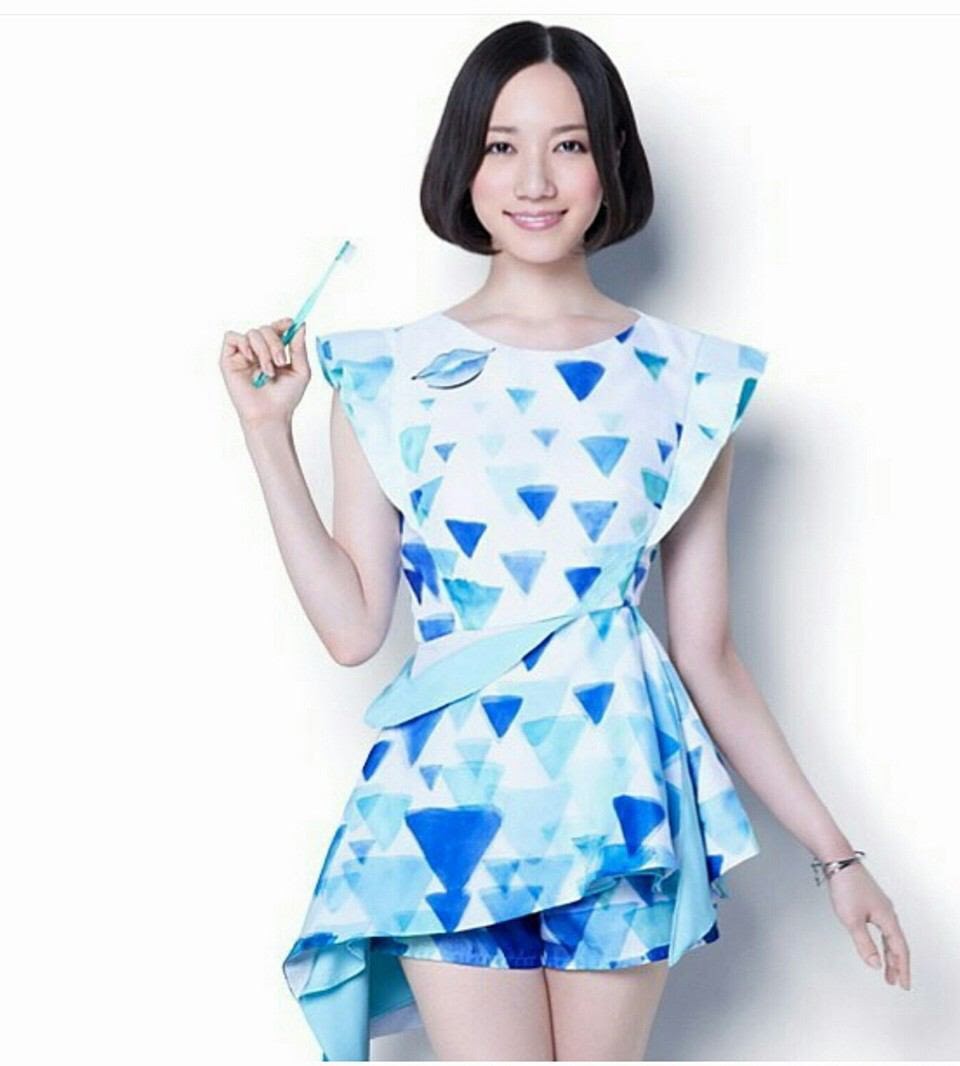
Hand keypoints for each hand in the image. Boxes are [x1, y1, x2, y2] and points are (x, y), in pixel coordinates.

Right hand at [220, 317, 309, 425]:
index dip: (282, 323)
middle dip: (275, 342)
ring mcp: (243, 355)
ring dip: (263, 350)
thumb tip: (301, 325)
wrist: (270, 415)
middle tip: (280, 362)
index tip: (290, 324)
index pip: (276, 328)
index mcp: (275, 351)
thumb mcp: (301, 371)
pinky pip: (232, 337)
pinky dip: (244, 344)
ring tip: (268, 371)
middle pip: (265, 328)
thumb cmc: (285, 398)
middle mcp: (258, 351)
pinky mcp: (228, 360)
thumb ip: (299, 348)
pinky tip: (251, 360)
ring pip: (252, 333)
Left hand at [825, 860, 910, 989]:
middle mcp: (888, 912)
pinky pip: (883, 927)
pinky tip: (877, 944)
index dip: (902, 969)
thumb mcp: (852, 920)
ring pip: (889, 935)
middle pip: (897, 944)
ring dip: (889, 953)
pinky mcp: (871, 901)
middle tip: (895, 981)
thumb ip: (864, 944)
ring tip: (885, 968)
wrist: (839, 862)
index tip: (903, 984)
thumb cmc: (846, 886)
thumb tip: (875, 964)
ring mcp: (880, 906)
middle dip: (896, 964)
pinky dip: (882, 940)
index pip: (899, 949)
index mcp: (887, 918)